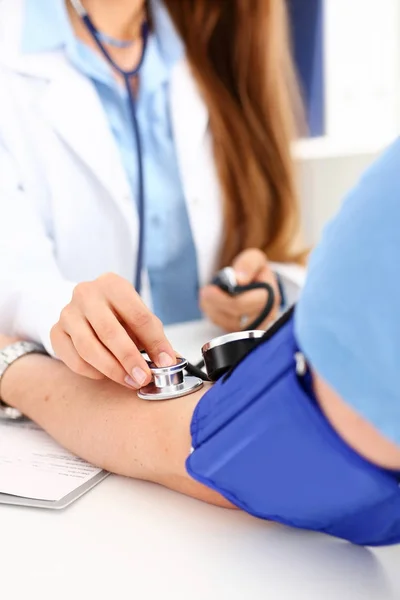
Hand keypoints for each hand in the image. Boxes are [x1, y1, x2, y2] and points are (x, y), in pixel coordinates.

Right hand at [50, 273, 175, 388]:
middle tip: (143, 378)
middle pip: (110, 331)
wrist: (85, 308)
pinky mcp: (56, 331)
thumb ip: (153, 336)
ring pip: (88, 347)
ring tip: (129, 381)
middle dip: (130, 359)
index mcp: (113, 284)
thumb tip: (168, 362)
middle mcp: (87, 294)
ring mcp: (68, 312)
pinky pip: (74, 359)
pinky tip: (107, 375)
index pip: (138, 315)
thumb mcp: (138, 316)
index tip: (166, 363)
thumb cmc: (118, 314)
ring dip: (112, 369)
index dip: (155, 342)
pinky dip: (93, 372)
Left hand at [199, 249, 280, 331]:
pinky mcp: (244, 332)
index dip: (224, 300)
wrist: (253, 282)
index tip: (209, 289)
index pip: (244, 306)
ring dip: (213, 309)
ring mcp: (255, 327)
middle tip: (204, 291)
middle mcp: (266, 316)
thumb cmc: (254, 270)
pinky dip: (214, 315)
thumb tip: (239, 279)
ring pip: (227, 325)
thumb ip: (248, 263)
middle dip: (216, 305)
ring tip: (209, 294)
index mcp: (270, 297)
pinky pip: (224, 328)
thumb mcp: (253, 258)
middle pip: (235, 320)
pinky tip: (214, 303)